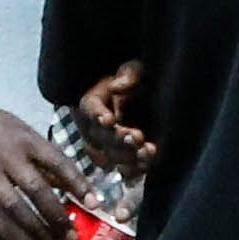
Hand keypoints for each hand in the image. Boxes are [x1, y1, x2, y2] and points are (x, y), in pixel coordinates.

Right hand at [0, 87, 74, 239]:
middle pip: (40, 191)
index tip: (94, 204)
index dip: (78, 184)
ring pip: (17, 209)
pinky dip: (4, 235)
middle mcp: (9, 157)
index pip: (59, 162)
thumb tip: (61, 178)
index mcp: (24, 138)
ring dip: (37, 231)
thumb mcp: (12, 125)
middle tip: (73, 238)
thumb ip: (34, 149)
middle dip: (59, 217)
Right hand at [63, 64, 155, 178]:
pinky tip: (148, 162)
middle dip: (118, 139)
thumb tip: (117, 86)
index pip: (90, 109)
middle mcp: (94, 128)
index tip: (108, 119)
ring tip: (147, 151)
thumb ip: (128, 74)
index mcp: (92, 103)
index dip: (97, 115)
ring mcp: (107, 147)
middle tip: (136, 136)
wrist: (148, 100)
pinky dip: (135, 169)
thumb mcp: (134, 69)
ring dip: (128, 156)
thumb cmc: (137, 81)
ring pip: (111, 157)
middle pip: (100, 137)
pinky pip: (123, 170)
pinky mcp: (122, 160)